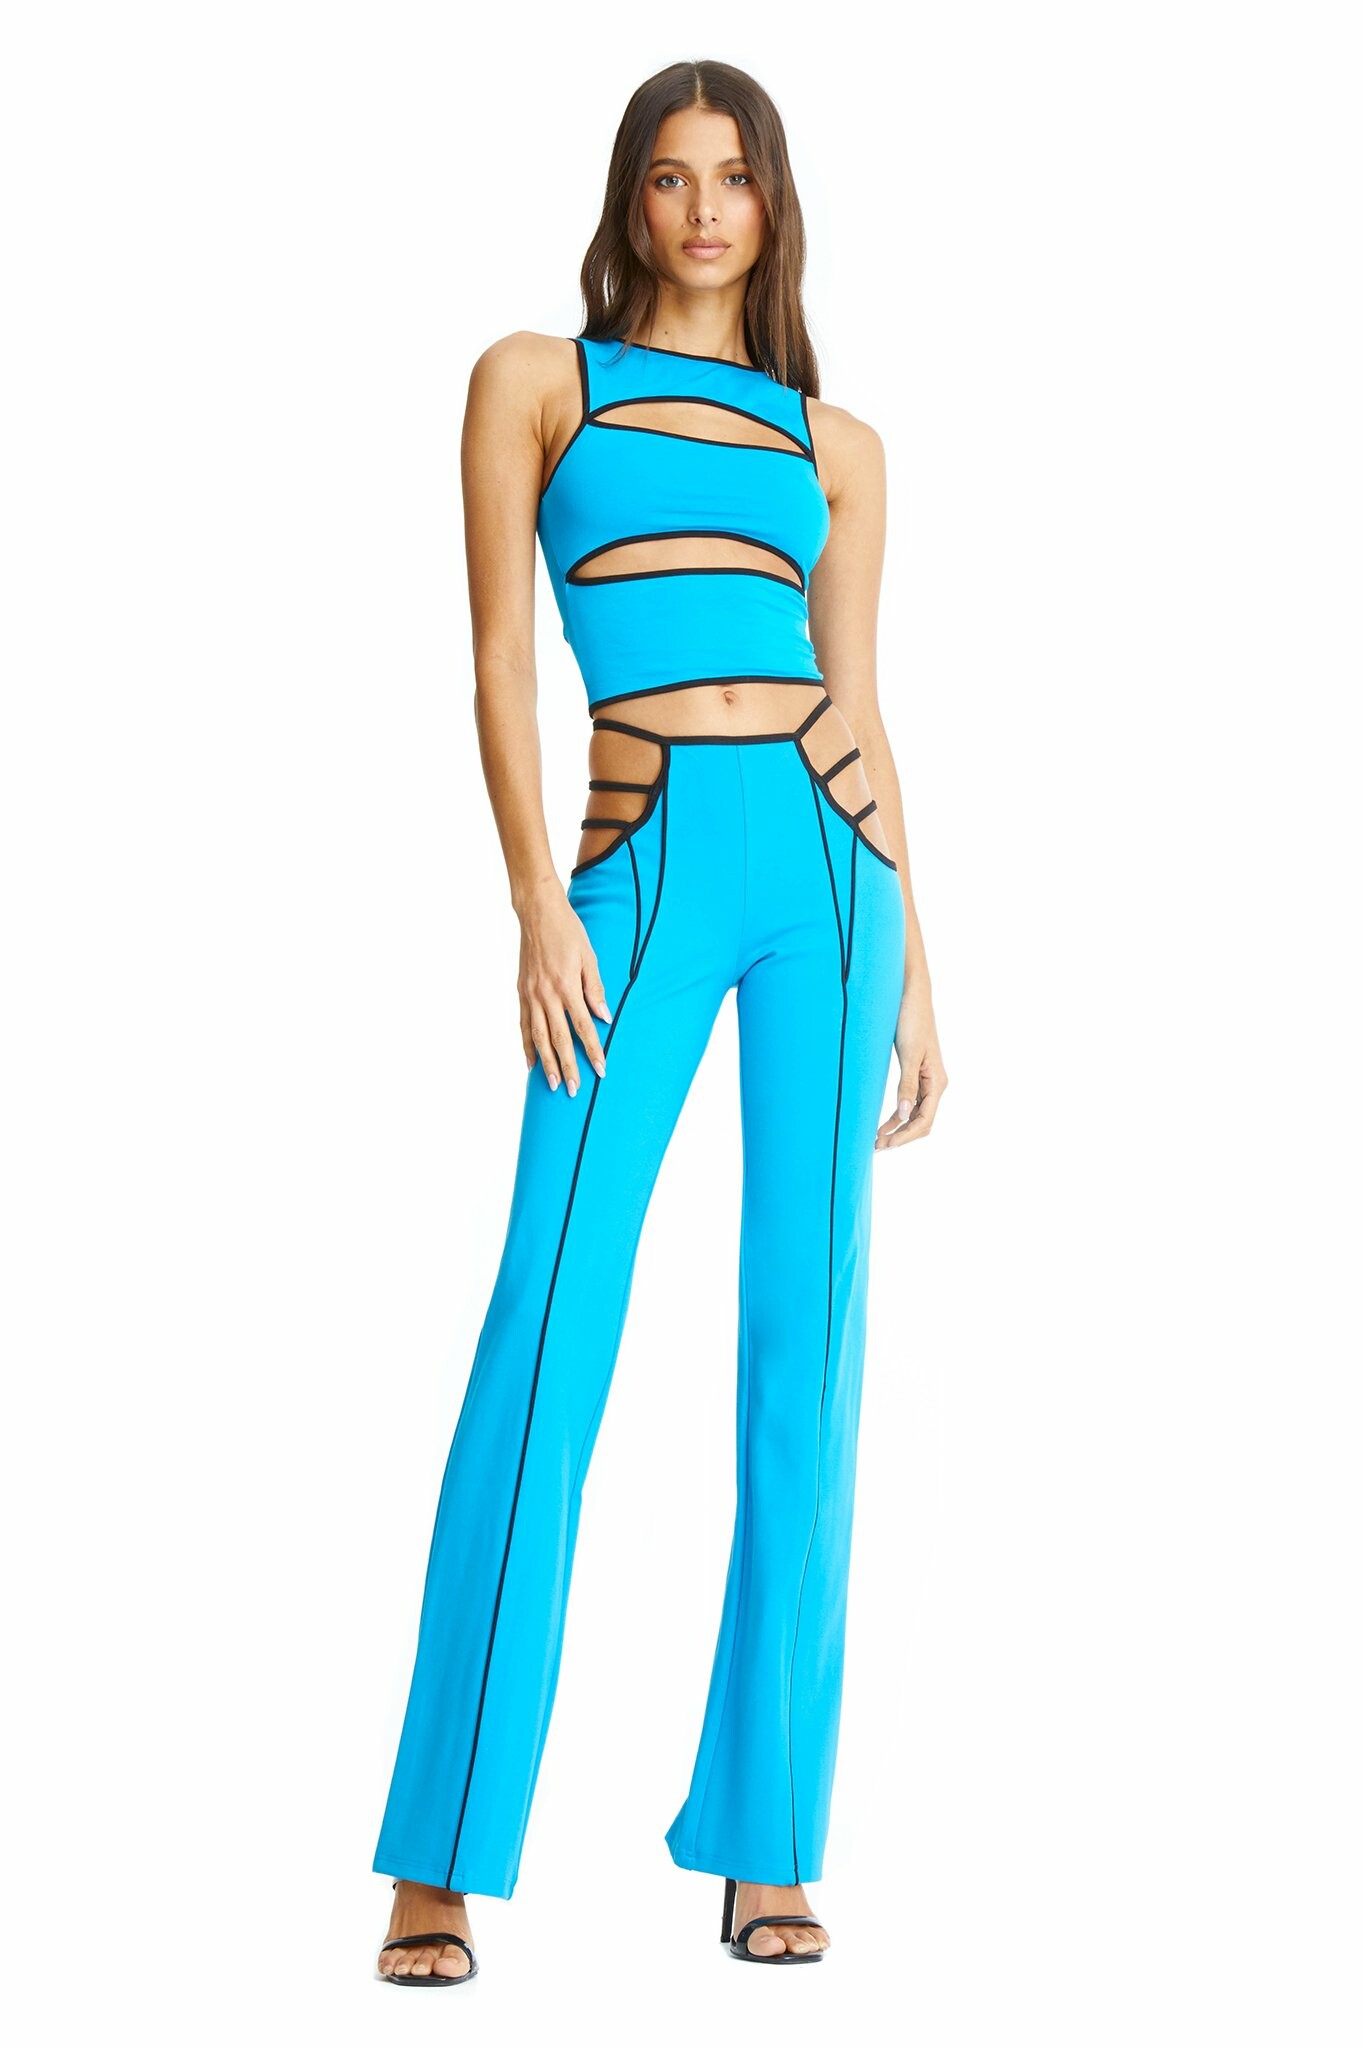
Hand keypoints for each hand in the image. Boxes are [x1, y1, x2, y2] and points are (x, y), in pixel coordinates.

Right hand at [517, 879, 611, 1095]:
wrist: (537, 913)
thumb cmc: (568, 932)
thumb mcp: (589, 957)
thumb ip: (596, 989)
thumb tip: (604, 1018)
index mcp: (567, 986)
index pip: (583, 1027)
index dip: (592, 1050)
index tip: (600, 1070)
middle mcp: (546, 995)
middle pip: (558, 1039)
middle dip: (567, 1066)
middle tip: (573, 1090)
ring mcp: (530, 995)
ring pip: (538, 1037)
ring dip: (546, 1063)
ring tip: (552, 1084)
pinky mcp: (521, 992)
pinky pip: (524, 1025)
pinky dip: (527, 1046)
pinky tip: (531, 1063)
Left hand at [875, 985, 947, 1148]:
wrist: (911, 994)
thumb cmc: (911, 1019)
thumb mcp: (909, 1054)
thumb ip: (906, 1085)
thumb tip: (903, 1115)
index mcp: (938, 1081)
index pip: (924, 1121)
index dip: (905, 1136)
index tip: (884, 1144)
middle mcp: (935, 1083)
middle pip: (921, 1122)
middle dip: (901, 1136)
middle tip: (876, 1146)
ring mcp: (927, 1079)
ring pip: (915, 1114)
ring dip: (898, 1127)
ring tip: (877, 1139)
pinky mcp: (917, 1072)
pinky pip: (910, 1101)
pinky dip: (898, 1114)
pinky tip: (885, 1121)